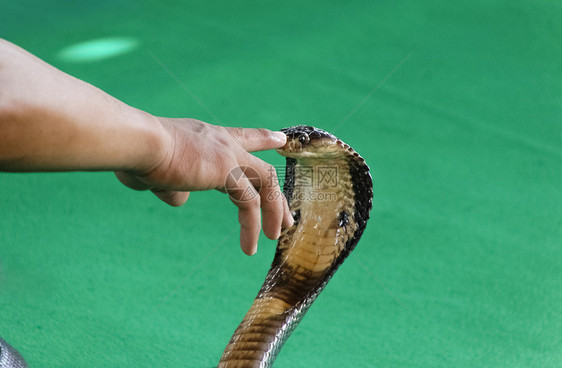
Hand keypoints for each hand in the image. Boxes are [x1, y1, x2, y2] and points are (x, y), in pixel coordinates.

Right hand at [115, 118, 293, 254]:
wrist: (138, 142)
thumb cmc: (138, 155)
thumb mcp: (158, 174)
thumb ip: (172, 187)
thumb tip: (181, 199)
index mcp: (207, 138)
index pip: (242, 137)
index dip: (262, 139)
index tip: (280, 139)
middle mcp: (223, 143)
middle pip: (262, 166)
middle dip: (276, 194)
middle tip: (286, 218)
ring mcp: (228, 155)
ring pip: (265, 183)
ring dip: (273, 211)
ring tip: (273, 237)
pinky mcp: (228, 170)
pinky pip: (250, 203)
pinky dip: (252, 226)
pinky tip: (248, 247)